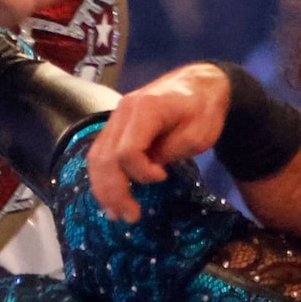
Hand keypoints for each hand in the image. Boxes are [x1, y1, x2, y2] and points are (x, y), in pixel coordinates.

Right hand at [88, 64, 230, 222]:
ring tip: (115, 213)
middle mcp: (122, 112)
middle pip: (106, 157)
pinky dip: (102, 177)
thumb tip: (148, 169)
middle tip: (131, 216)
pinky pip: (100, 153)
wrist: (200, 85)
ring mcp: (116, 118)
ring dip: (103, 188)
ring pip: (97, 157)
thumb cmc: (203, 110)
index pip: (127, 150)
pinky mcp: (116, 127)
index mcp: (145, 109)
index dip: (141, 172)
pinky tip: (109, 197)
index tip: (163, 177)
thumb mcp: (199, 134)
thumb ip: (171, 151)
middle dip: (115, 191)